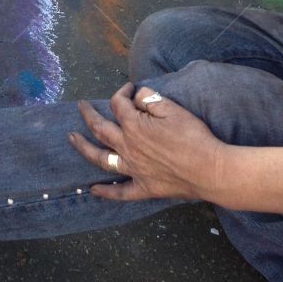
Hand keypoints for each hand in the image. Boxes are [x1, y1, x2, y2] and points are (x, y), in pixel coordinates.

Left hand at [68, 82, 226, 202]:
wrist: (211, 170)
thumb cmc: (194, 137)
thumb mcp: (172, 108)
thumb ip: (149, 99)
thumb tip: (135, 96)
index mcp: (134, 126)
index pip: (118, 104)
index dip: (121, 92)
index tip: (128, 88)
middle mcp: (127, 147)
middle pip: (100, 129)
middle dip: (88, 115)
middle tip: (80, 106)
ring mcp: (133, 169)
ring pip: (100, 158)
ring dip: (84, 147)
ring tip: (71, 139)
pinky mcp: (144, 188)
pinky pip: (120, 192)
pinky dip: (105, 192)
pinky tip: (92, 190)